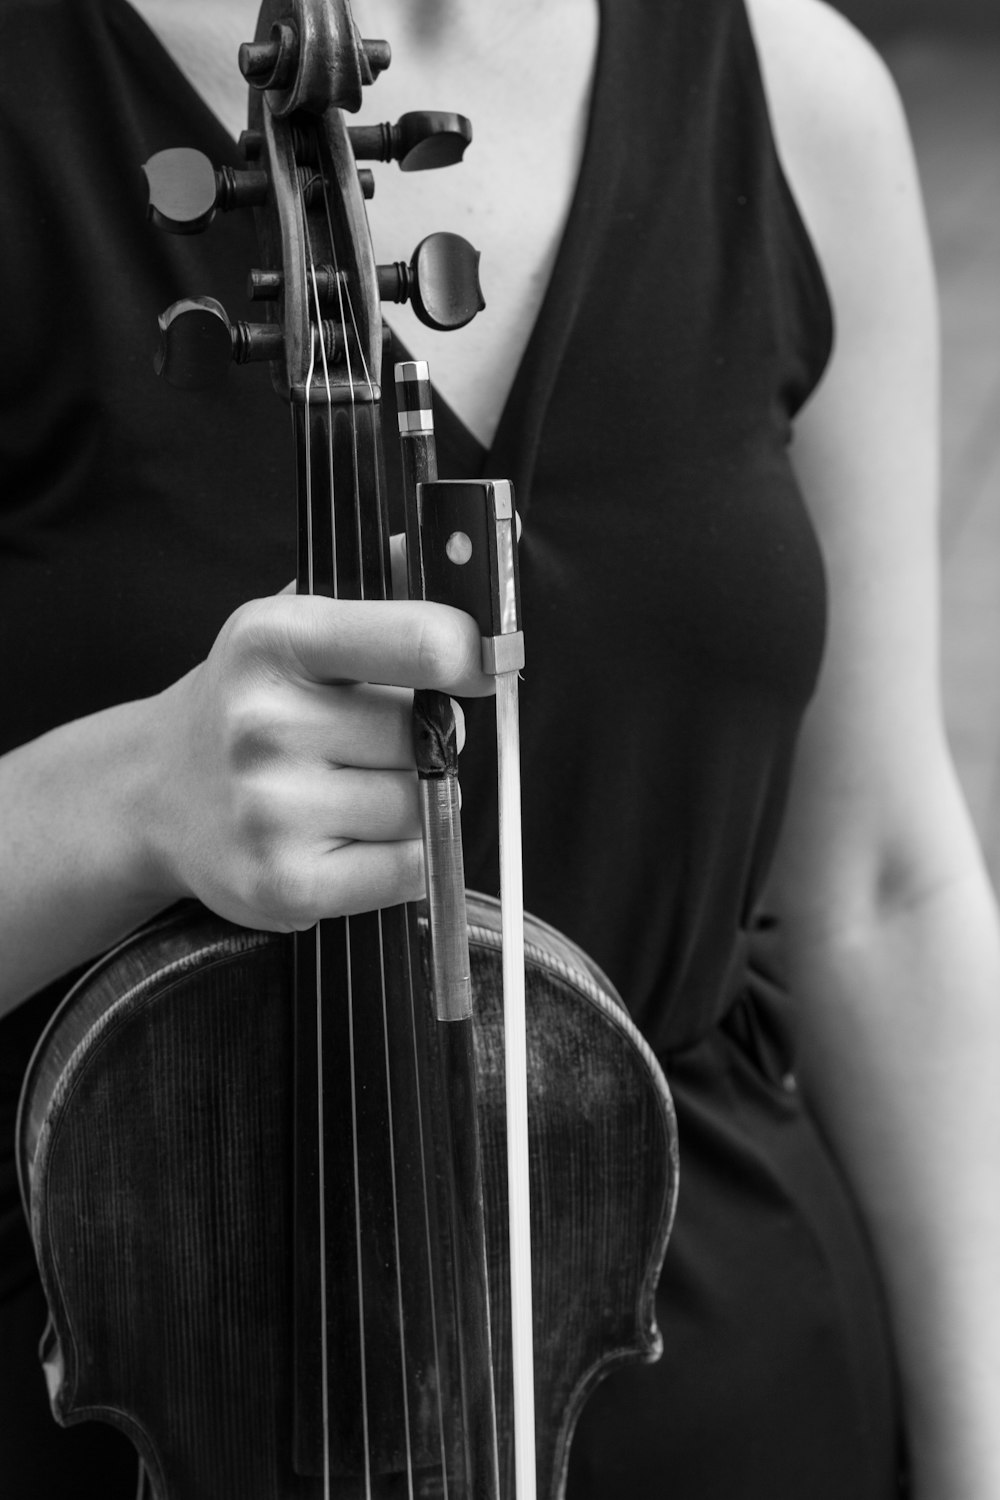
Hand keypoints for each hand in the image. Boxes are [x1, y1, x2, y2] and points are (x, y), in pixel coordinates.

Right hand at [144, 592, 489, 928]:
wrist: (152, 794)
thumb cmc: (249, 703)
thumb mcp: (294, 624)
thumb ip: (381, 587)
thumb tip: (456, 549)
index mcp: (275, 638)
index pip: (422, 642)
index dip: (474, 657)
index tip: (482, 666)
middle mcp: (264, 721)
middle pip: (428, 737)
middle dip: (425, 740)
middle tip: (374, 739)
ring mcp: (271, 808)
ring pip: (421, 805)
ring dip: (411, 801)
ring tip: (350, 787)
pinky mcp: (284, 882)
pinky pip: (407, 869)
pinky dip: (401, 858)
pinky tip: (350, 836)